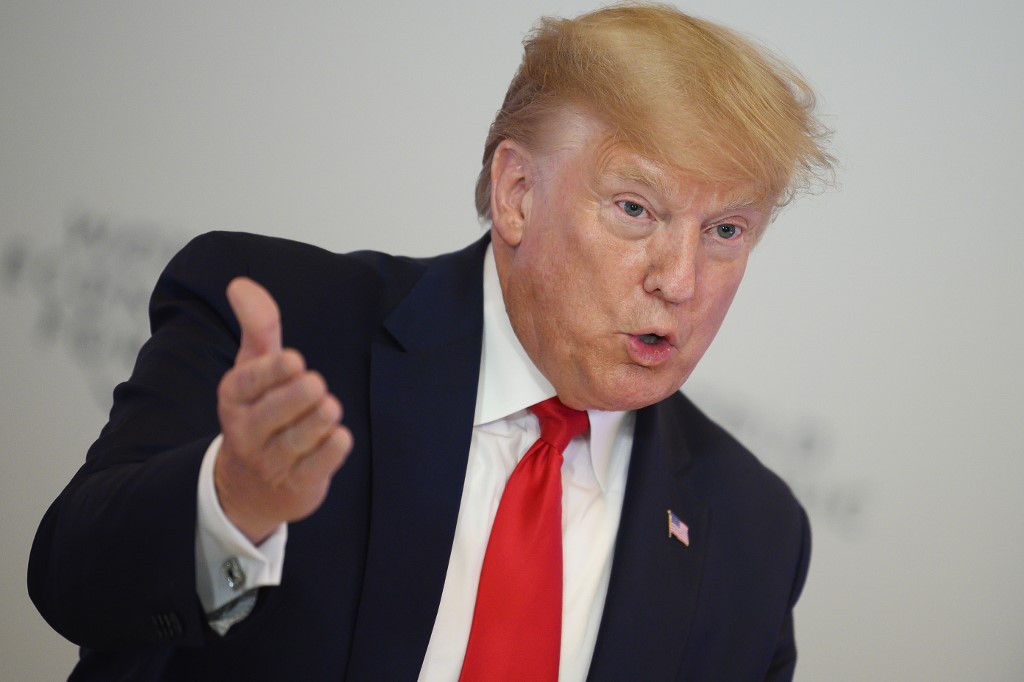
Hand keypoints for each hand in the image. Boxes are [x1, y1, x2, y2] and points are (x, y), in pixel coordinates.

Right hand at [214, 277, 352, 543]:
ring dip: (319, 420)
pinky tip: (338, 436)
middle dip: (298, 396)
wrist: (248, 488)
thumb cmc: (258, 413)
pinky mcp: (296, 486)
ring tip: (328, 408)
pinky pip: (317, 467)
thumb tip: (240, 283)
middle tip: (315, 384)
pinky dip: (331, 449)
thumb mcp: (253, 369)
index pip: (248, 382)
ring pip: (298, 439)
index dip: (272, 372)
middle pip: (274, 412)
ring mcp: (270, 461)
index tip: (295, 360)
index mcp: (234, 397)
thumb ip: (257, 326)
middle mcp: (247, 431)